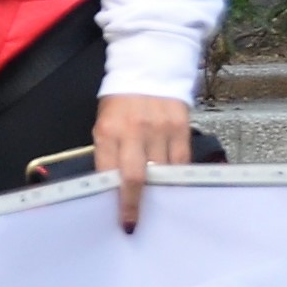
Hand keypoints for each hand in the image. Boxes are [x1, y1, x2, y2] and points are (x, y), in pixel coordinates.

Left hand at [96, 91, 192, 230]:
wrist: (149, 64)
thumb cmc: (122, 101)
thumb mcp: (105, 124)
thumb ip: (109, 153)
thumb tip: (114, 186)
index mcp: (108, 132)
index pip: (109, 173)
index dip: (115, 199)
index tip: (120, 220)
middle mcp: (133, 131)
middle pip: (136, 178)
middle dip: (135, 205)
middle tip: (135, 223)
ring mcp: (159, 129)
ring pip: (162, 173)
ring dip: (159, 194)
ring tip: (158, 208)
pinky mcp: (181, 127)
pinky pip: (182, 162)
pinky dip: (178, 177)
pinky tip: (175, 188)